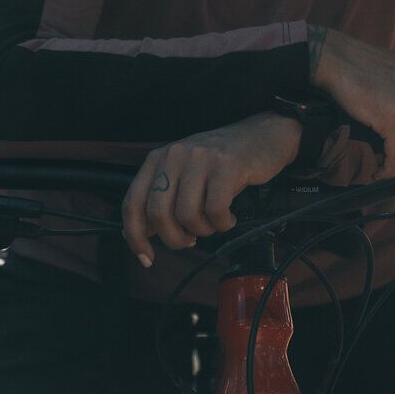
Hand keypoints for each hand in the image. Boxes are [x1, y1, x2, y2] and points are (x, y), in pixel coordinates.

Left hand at [121, 112, 300, 267]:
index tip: (147, 258)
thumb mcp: (183, 173)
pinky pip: (216, 210)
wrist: (262, 135)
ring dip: (203, 231)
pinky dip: (223, 223)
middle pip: (159, 215)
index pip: (132, 203)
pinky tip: (229, 217)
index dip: (136, 236)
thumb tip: (140, 234)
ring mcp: (199, 159)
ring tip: (214, 223)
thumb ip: (161, 199)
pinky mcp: (226, 166)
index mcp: (157, 159)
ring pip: (187, 216)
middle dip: (175, 239)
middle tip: (191, 239)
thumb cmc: (220, 163)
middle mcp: (174, 156)